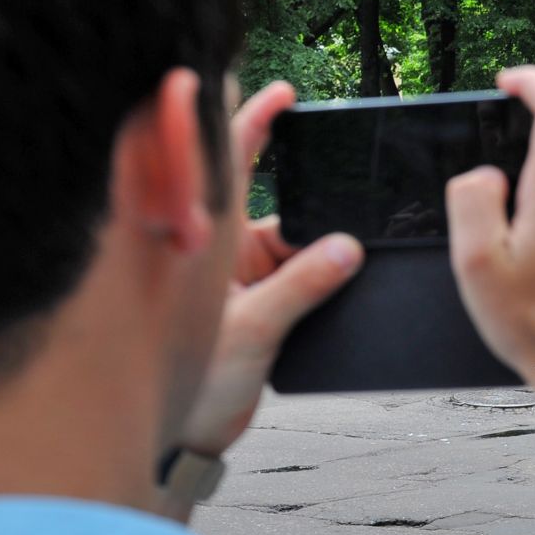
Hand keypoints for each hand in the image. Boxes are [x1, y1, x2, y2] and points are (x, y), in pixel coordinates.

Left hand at [176, 82, 362, 455]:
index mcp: (205, 241)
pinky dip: (324, 282)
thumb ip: (302, 286)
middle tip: (345, 204)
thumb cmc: (191, 386)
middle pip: (277, 206)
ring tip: (324, 281)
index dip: (251, 123)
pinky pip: (303, 280)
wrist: (186, 442)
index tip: (283, 92)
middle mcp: (222, 252)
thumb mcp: (253, 330)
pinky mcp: (262, 307)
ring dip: (320, 257)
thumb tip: (347, 249)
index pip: (226, 166)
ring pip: (297, 246)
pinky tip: (342, 287)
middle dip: (313, 205)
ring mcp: (242, 280)